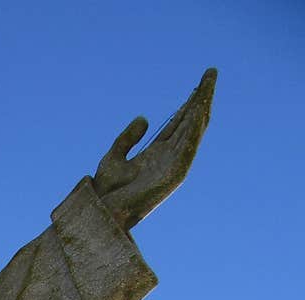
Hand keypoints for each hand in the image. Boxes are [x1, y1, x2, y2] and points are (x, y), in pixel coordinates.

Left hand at [94, 68, 216, 230]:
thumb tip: (144, 118)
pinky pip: (188, 147)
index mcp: (156, 154)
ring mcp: (173, 165)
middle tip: (210, 73)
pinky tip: (200, 108)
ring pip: (193, 130)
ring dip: (202, 106)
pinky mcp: (174, 174)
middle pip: (189, 122)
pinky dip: (194, 128)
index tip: (198, 84)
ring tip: (209, 82)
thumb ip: (127, 138)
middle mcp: (168, 158)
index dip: (188, 103)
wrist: (103, 212)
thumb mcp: (114, 157)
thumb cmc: (106, 192)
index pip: (178, 123)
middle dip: (200, 98)